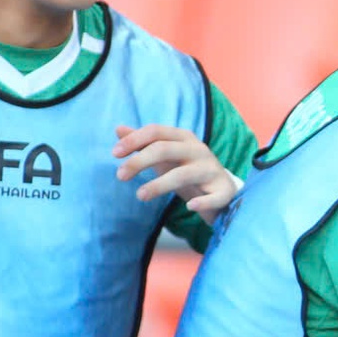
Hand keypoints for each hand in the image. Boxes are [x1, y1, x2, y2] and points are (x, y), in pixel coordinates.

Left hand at [115, 124, 241, 217]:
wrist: (221, 189)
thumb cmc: (188, 169)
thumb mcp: (166, 154)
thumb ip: (143, 142)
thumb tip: (118, 129)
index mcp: (183, 137)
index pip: (156, 131)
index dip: (134, 140)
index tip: (115, 154)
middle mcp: (198, 150)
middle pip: (165, 149)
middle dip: (140, 161)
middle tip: (120, 175)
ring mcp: (211, 170)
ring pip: (184, 174)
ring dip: (159, 185)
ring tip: (140, 195)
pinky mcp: (223, 190)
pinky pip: (214, 196)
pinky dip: (202, 202)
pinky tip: (189, 207)